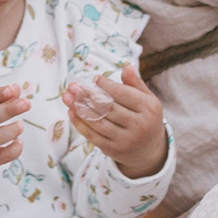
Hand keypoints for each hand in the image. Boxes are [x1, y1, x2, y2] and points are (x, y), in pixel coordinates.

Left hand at [65, 62, 168, 178]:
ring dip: (80, 109)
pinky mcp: (113, 150)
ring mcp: (125, 140)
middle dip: (88, 96)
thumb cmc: (145, 117)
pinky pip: (93, 136)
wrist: (150, 150)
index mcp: (148, 108)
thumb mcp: (147, 99)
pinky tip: (71, 112)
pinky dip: (80, 124)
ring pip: (98, 122)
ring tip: (67, 97)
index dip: (107, 86)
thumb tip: (126, 66)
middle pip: (109, 108)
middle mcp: (139, 125)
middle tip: (73, 86)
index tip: (94, 78)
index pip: (124, 94)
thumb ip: (135, 83)